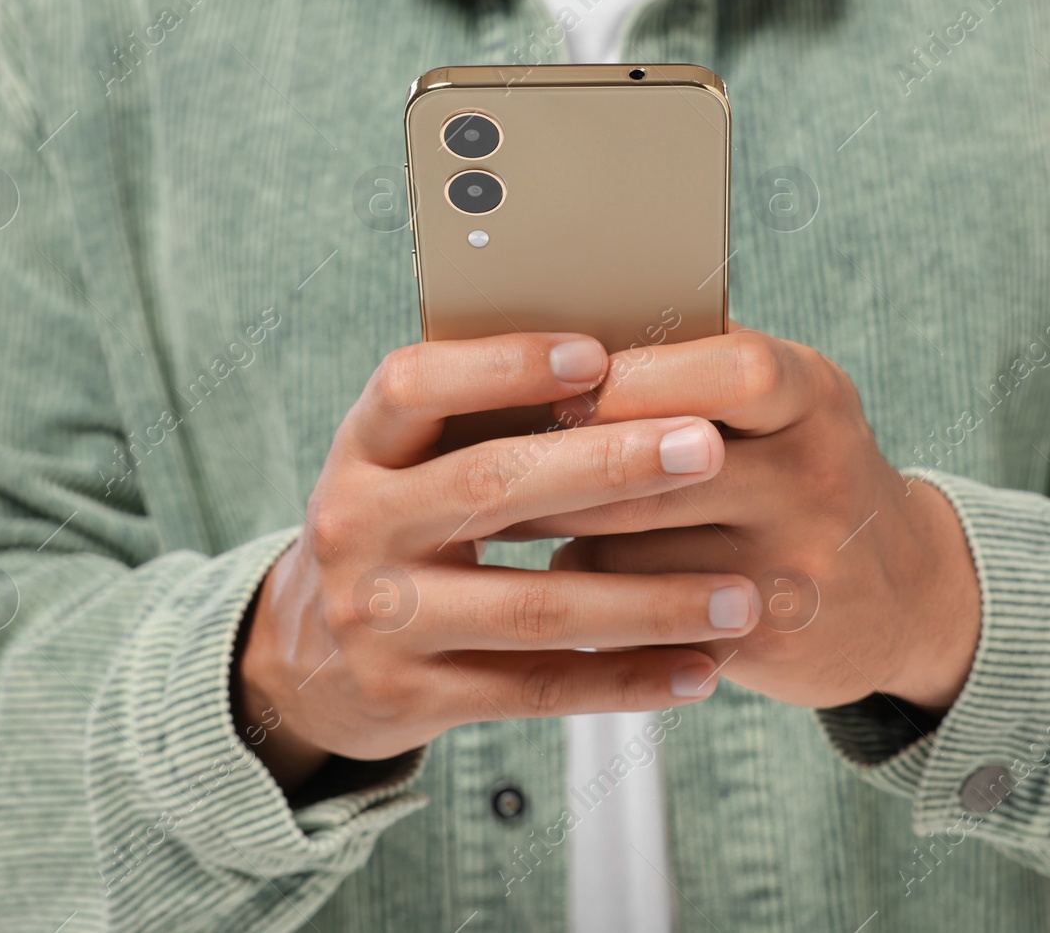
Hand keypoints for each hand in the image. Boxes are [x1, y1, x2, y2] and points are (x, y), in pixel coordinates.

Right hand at [233, 333, 763, 790]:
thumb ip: (481, 422)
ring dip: (649, 601)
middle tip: (709, 451)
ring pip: (533, 607)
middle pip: (491, 488)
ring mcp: (380, 619)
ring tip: (739, 595)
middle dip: (610, 466)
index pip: (415, 386)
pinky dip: (626, 680)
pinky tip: (700, 668)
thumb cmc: (400, 529)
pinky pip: (538, 689)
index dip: (503, 366)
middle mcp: (356, 527)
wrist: (310, 660)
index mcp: (361, 449)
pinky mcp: (412, 696)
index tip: (597, 354)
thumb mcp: (406, 467)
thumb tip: (624, 362)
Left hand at [497, 323, 981, 716]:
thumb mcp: (790, 407)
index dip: (636, 377)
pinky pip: (641, 617)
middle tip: (493, 461)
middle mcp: (816, 478)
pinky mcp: (766, 639)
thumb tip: (561, 352)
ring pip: (632, 547)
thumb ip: (699, 373)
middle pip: (661, 466)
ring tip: (520, 520)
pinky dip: (593, 596)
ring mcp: (796, 565)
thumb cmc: (808, 477)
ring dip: (562, 534)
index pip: (731, 370)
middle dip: (564, 465)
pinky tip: (577, 582)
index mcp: (815, 397)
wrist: (905, 599)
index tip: (565, 386)